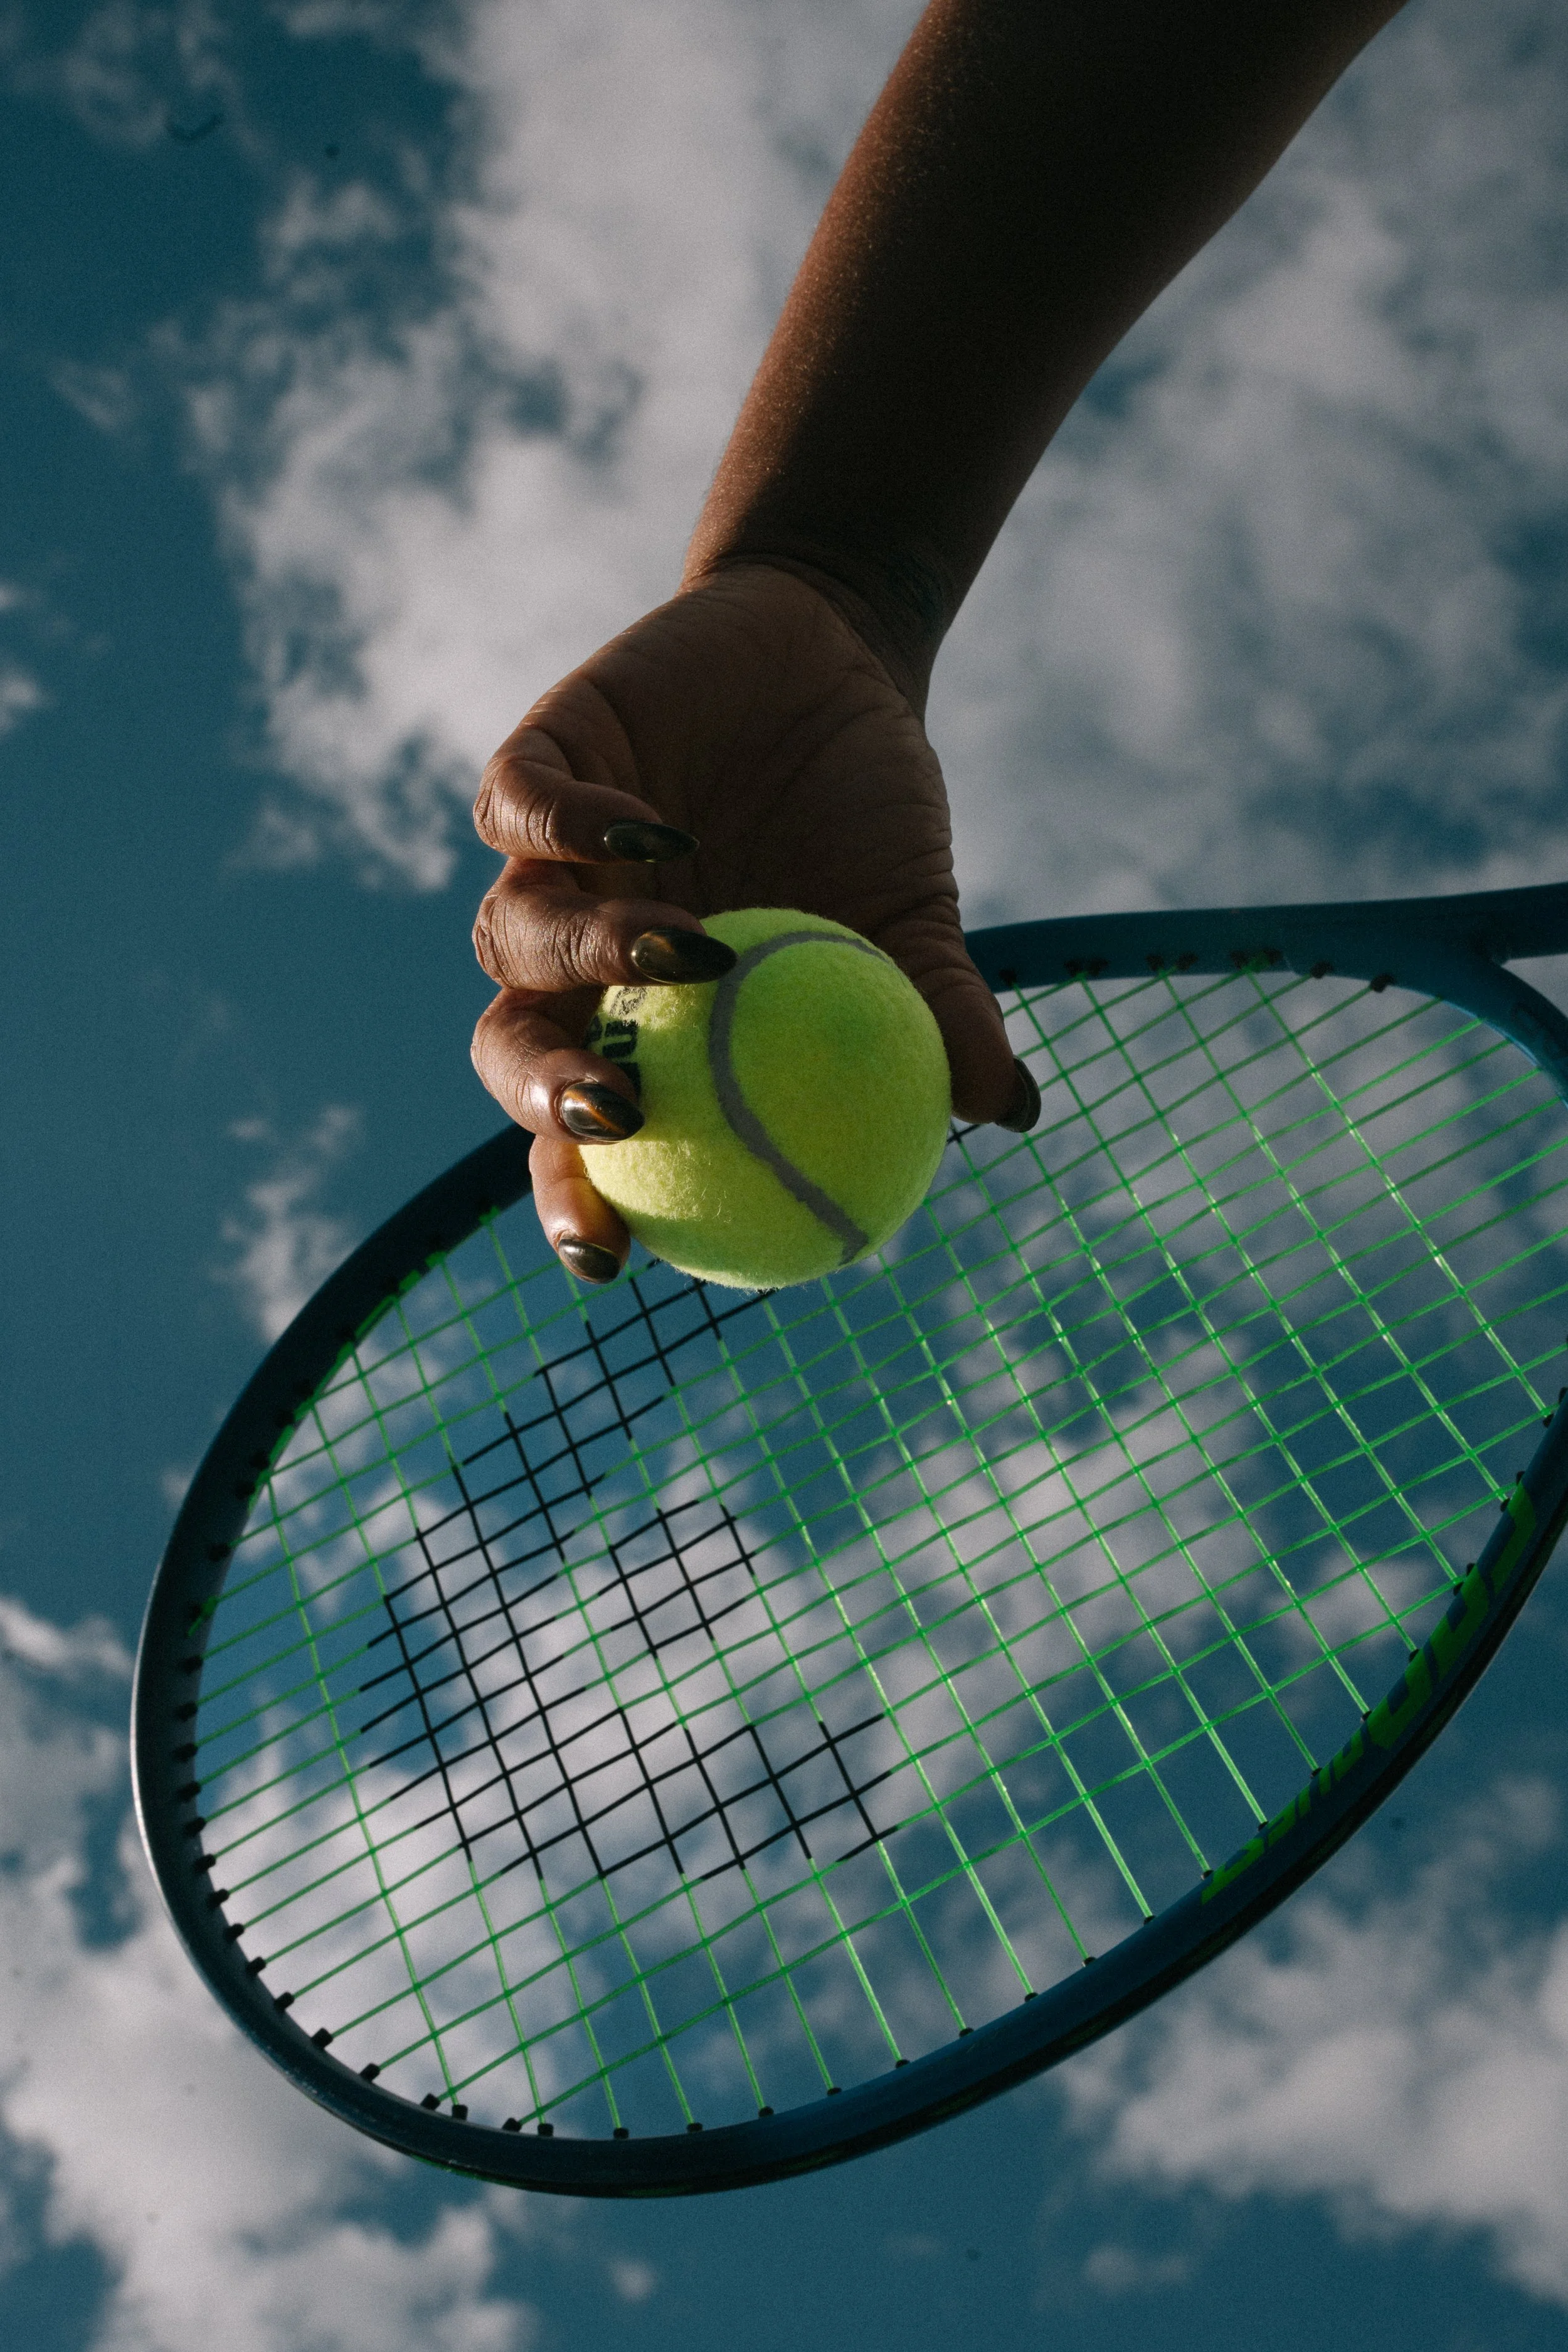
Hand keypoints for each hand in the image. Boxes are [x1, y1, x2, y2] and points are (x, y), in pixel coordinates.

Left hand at [470, 560, 1035, 1281]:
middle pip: (511, 1051)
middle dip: (543, 1097)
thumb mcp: (916, 918)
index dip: (578, 1199)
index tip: (613, 1256)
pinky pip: (525, 808)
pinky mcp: (540, 762)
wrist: (835, 663)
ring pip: (510, 935)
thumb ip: (938, 1013)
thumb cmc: (866, 816)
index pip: (581, 1140)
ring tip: (690, 952)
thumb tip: (1012, 1112)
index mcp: (646, 1027)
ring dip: (591, 954)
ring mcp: (549, 863)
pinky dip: (577, 827)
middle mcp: (576, 962)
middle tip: (622, 1114)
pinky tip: (657, 837)